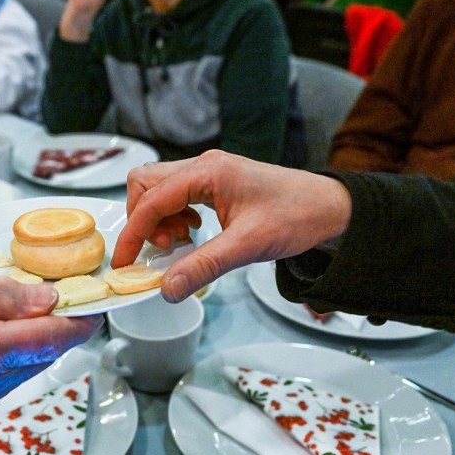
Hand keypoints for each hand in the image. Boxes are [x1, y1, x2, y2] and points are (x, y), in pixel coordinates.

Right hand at [0, 277, 101, 413]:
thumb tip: (47, 299)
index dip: (80, 320)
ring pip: (27, 367)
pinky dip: (13, 354)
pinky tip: (0, 333)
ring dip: (36, 340)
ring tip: (29, 310)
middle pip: (44, 354)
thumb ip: (2, 295)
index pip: (51, 337)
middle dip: (59, 327)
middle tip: (63, 298)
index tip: (95, 304)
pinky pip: (6, 378)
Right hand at [111, 151, 352, 302]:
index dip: (132, 233)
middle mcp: (203, 166)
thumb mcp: (247, 246)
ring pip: (158, 188)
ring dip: (159, 219)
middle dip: (143, 219)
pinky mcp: (215, 183)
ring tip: (181, 242)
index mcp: (207, 172)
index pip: (151, 200)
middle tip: (163, 248)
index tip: (124, 261)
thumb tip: (167, 288)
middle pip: (145, 184)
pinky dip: (174, 216)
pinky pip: (176, 195)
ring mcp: (208, 172)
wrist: (330, 208)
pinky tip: (194, 233)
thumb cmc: (296, 215)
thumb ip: (203, 266)